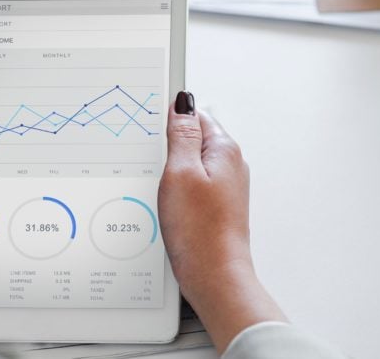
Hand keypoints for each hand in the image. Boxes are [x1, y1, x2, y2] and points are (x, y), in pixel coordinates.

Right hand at [159, 92, 286, 353]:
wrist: (214, 276)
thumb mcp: (180, 173)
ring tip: (159, 189)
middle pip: (192, 139)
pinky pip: (190, 186)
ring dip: (169, 172)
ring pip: (189, 164)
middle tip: (152, 164)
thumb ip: (181, 135)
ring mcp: (223, 187)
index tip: (151, 128)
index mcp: (224, 149)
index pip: (195, 115)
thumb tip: (183, 104)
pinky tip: (165, 204)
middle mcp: (229, 166)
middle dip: (168, 147)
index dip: (170, 117)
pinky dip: (174, 190)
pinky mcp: (214, 206)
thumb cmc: (200, 230)